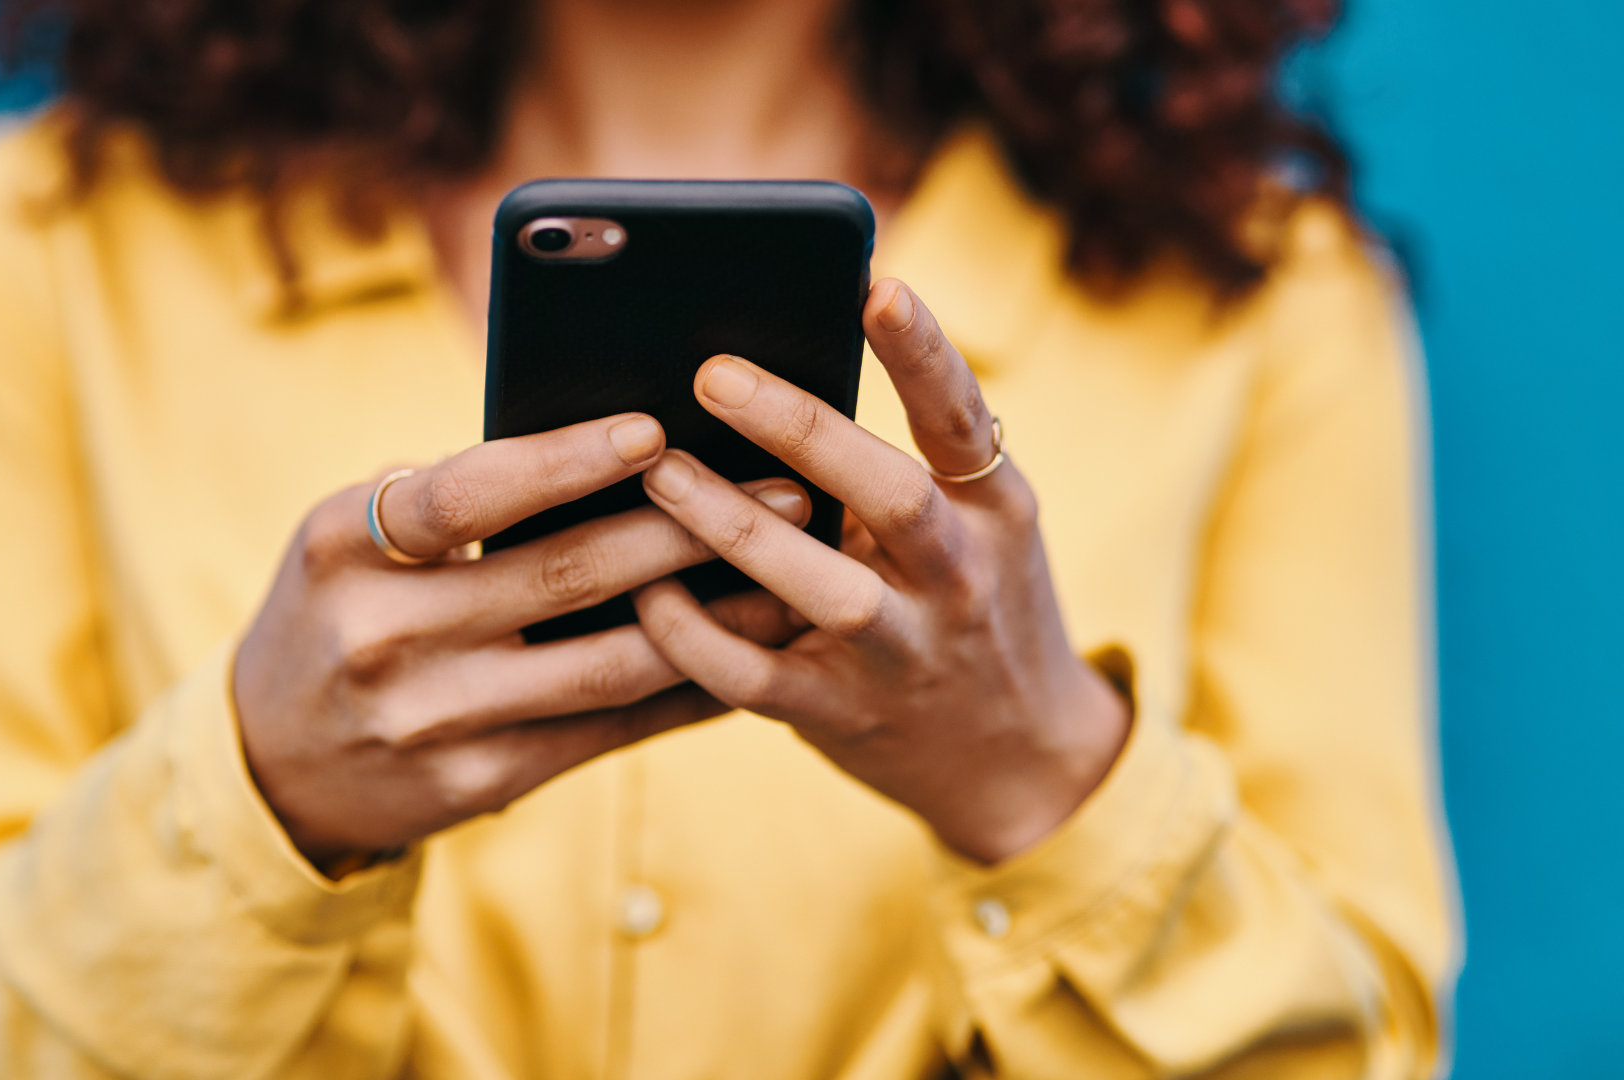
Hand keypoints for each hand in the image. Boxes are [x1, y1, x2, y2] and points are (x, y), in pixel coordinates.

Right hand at [234, 413, 810, 865]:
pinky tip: (744, 654)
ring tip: (790, 572)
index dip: (564, 460)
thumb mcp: (348, 539)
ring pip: (605, 662)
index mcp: (344, 547)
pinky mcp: (479, 781)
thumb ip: (445, 497)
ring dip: (713, 617)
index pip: (465, 491)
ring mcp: (432, 719)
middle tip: (783, 487)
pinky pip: (605, 729)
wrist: (272, 762)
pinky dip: (682, 690)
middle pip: (561, 574)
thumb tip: (610, 449)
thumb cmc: (337, 609)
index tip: (654, 428)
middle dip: (685, 527)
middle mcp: (383, 635)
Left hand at [632, 280, 1131, 864]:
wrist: (1019, 758)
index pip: (962, 418)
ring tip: (658, 471)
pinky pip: (754, 675)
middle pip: (886, 492)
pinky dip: (694, 635)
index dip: (922, 352)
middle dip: (798, 428)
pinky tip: (644, 592)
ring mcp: (904, 651)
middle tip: (710, 373)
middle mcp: (959, 576)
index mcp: (993, 509)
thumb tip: (773, 374)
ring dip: (731, 526)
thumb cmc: (970, 606)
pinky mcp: (843, 714)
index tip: (877, 285)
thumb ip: (900, 464)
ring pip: (819, 587)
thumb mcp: (974, 527)